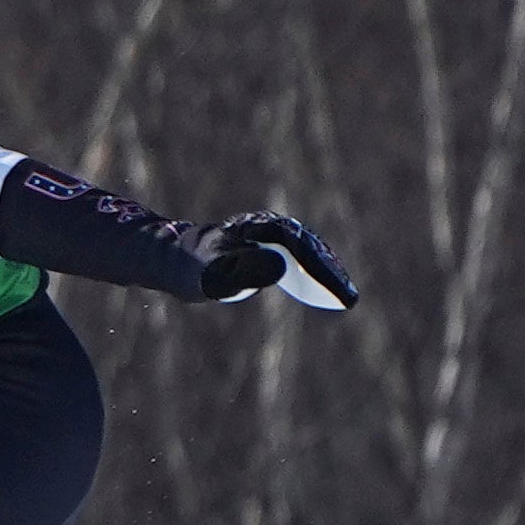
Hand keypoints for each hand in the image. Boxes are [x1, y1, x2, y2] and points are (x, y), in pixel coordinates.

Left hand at [197, 212, 354, 309]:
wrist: (176, 259)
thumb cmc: (193, 267)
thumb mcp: (214, 273)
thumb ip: (244, 270)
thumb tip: (281, 266)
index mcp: (257, 228)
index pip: (297, 246)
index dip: (320, 269)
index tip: (337, 291)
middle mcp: (268, 226)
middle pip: (308, 247)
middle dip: (329, 271)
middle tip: (349, 298)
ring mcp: (270, 236)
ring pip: (307, 252)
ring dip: (326, 273)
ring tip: (344, 296)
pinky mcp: (269, 247)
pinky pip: (298, 259)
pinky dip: (314, 273)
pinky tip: (327, 290)